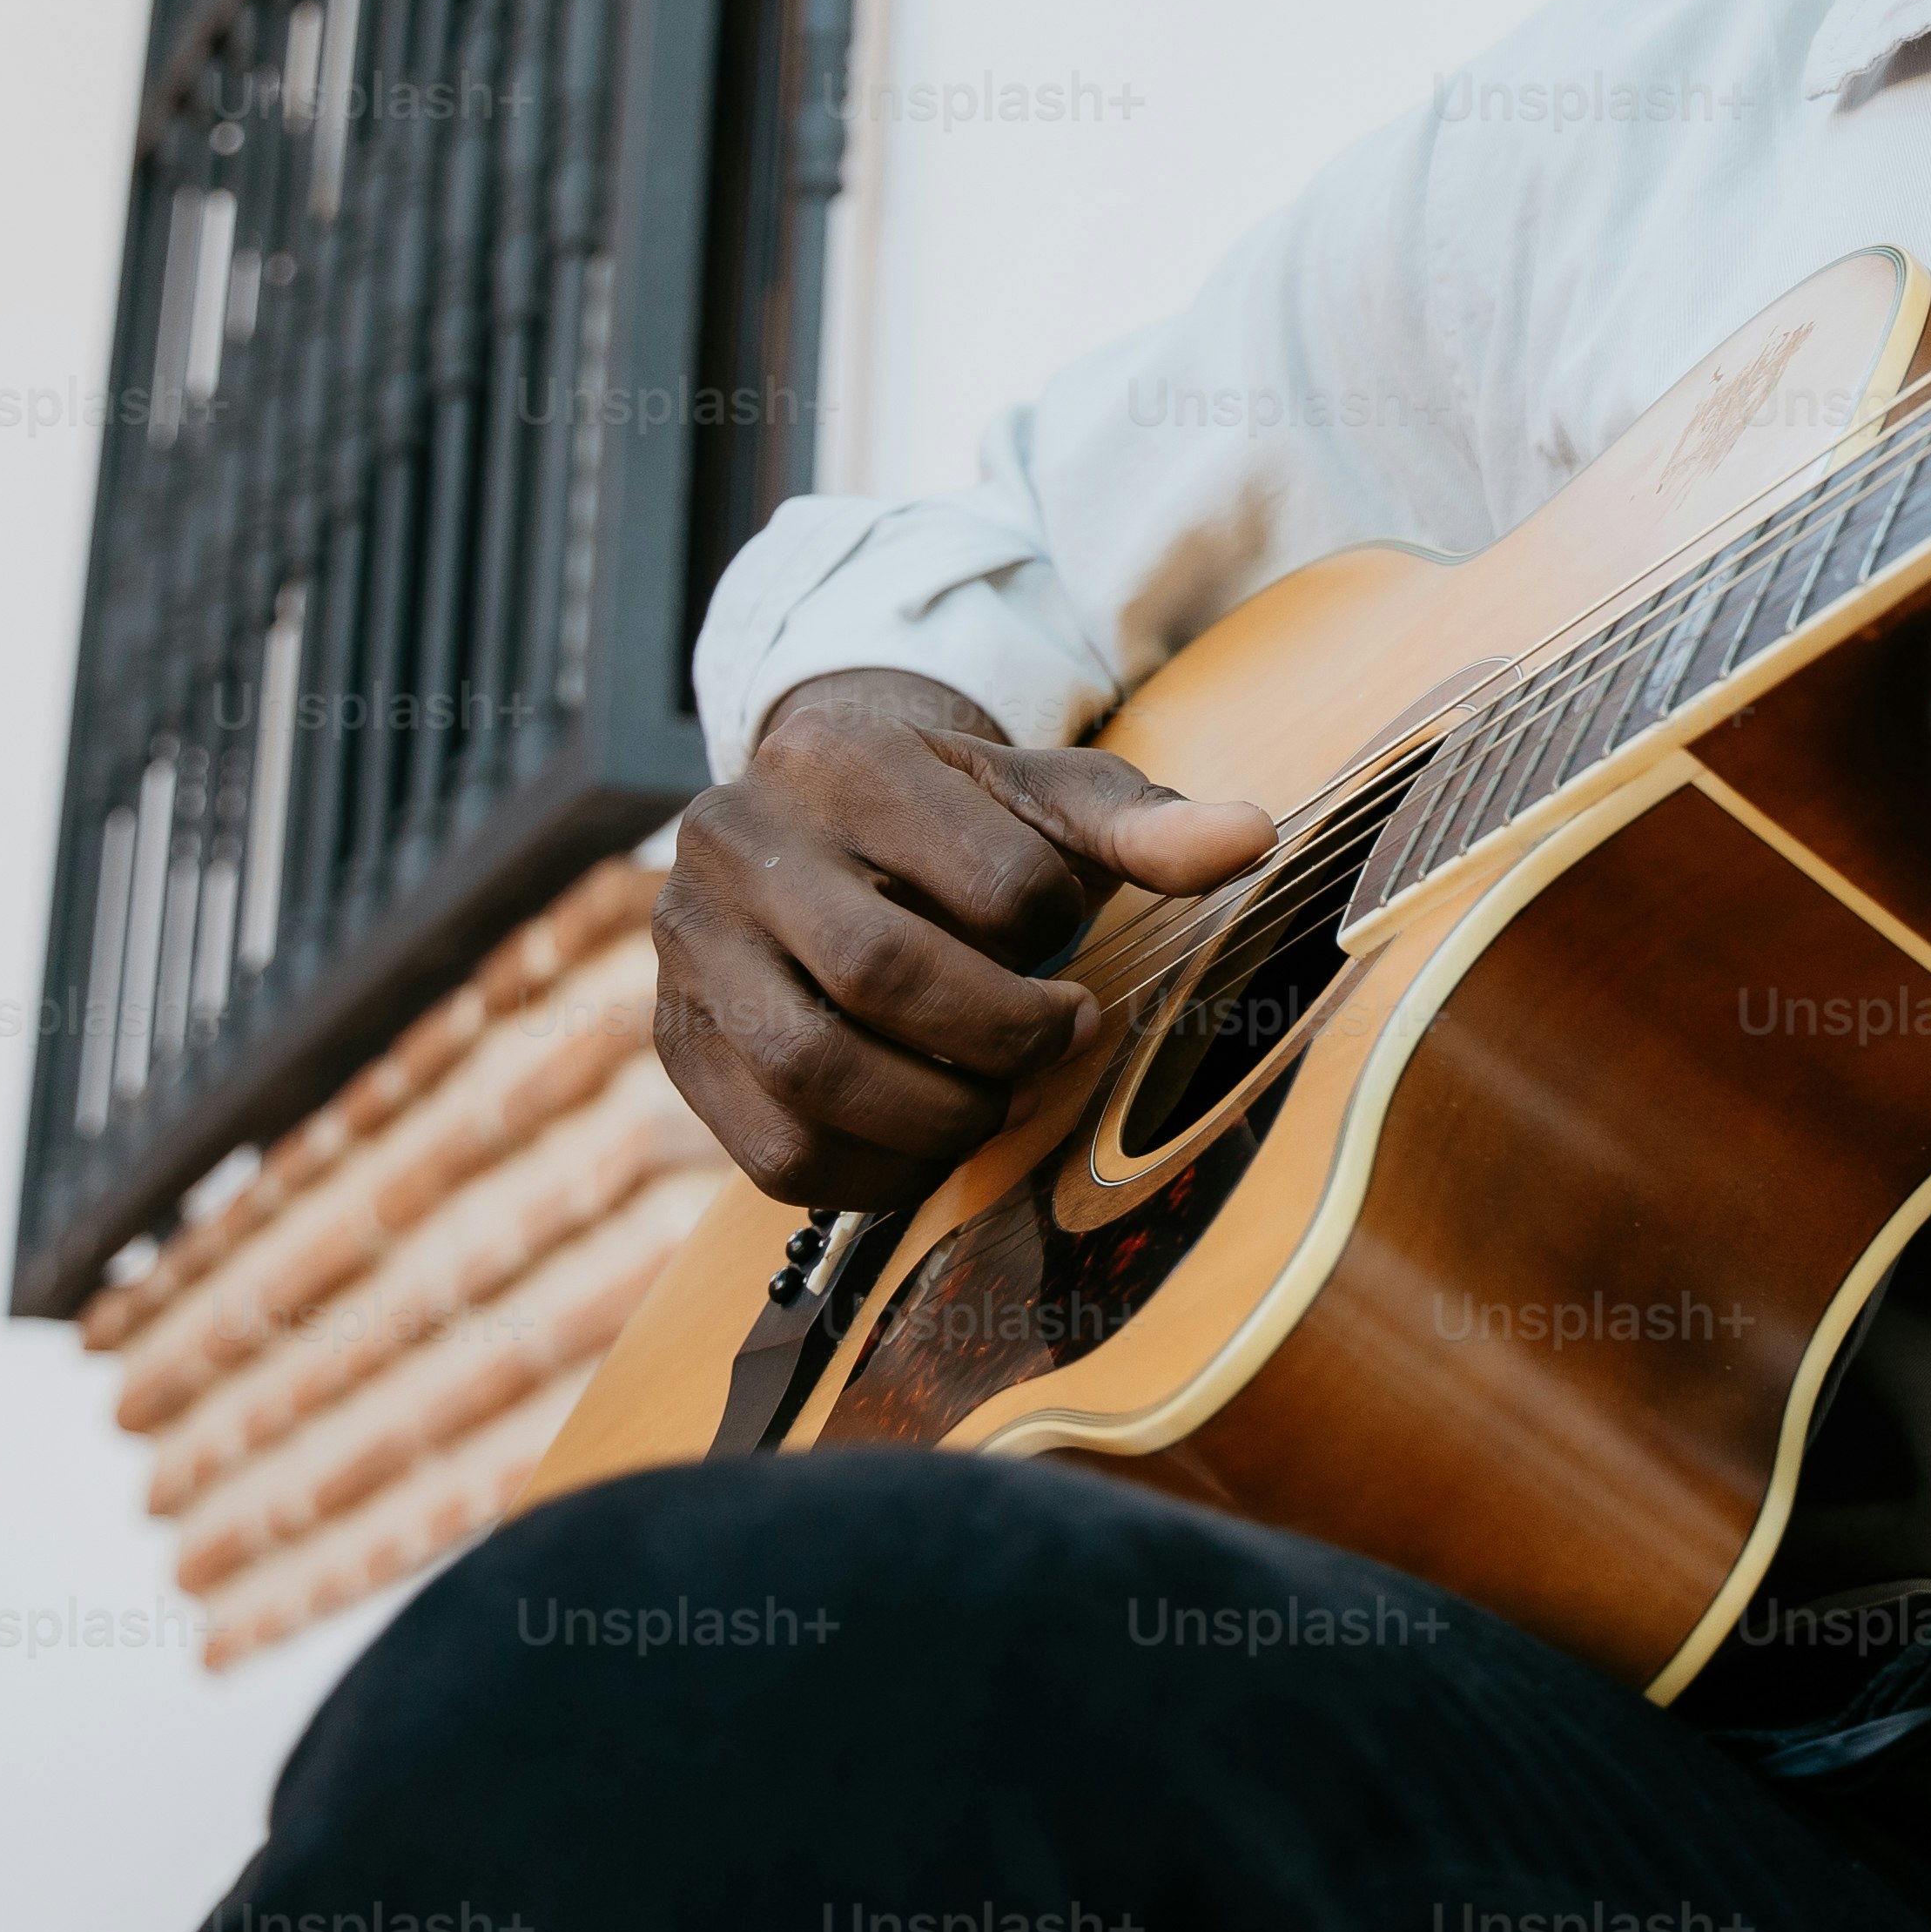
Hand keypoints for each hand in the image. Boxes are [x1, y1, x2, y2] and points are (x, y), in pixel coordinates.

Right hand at [651, 668, 1275, 1206]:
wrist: (817, 832)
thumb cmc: (955, 822)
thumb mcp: (1047, 799)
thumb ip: (1144, 822)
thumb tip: (1253, 837)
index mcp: (840, 758)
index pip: (991, 878)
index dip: (1055, 932)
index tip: (1070, 948)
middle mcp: (736, 841)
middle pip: (882, 973)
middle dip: (1004, 1034)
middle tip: (1062, 1039)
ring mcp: (689, 949)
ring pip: (813, 1072)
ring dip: (939, 1113)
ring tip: (996, 1096)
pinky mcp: (677, 1048)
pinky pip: (774, 1152)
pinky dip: (875, 1173)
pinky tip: (931, 1143)